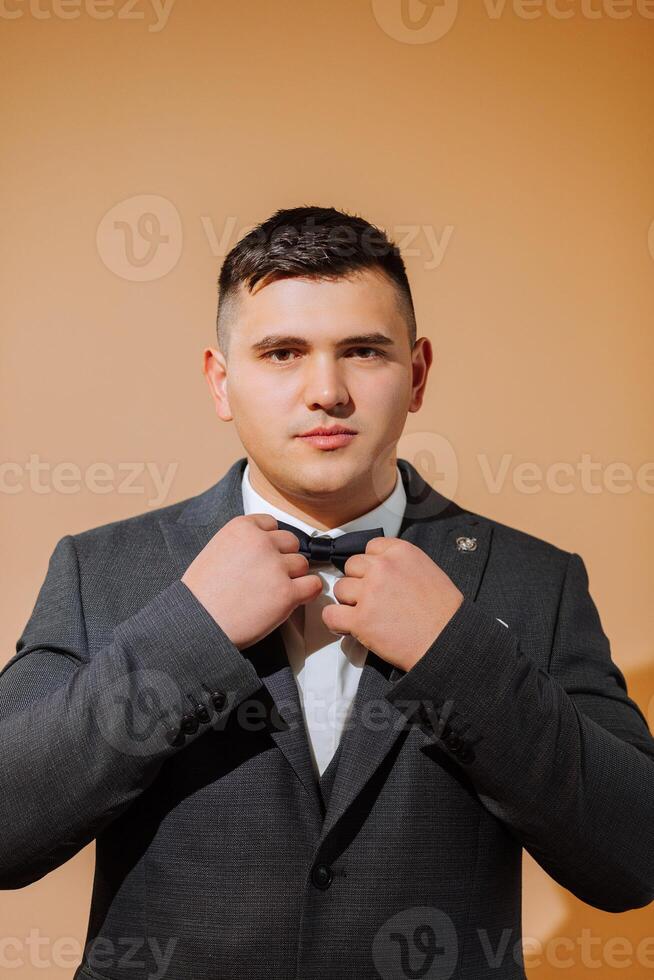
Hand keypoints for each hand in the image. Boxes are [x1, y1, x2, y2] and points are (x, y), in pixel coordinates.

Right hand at [181, 514, 322, 649]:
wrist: (197, 622)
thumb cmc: (201, 594)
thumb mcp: (216, 550)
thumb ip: (242, 543)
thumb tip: (266, 547)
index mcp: (242, 528)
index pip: (272, 524)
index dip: (270, 542)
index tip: (264, 556)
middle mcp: (261, 542)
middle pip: (291, 543)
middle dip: (283, 558)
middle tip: (269, 577)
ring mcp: (276, 567)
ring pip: (302, 564)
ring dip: (293, 577)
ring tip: (273, 592)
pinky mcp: (287, 593)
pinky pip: (314, 585)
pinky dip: (308, 592)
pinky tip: (294, 599)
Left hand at [322, 537, 463, 671]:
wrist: (448, 641)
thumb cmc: (444, 612)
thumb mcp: (427, 571)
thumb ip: (401, 565)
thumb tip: (381, 570)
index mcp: (401, 552)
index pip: (370, 547)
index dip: (371, 565)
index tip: (376, 578)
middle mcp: (382, 567)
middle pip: (351, 566)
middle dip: (358, 582)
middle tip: (370, 599)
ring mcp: (369, 592)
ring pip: (340, 589)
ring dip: (348, 602)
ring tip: (363, 615)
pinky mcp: (360, 619)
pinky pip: (331, 615)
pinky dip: (335, 622)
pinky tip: (347, 627)